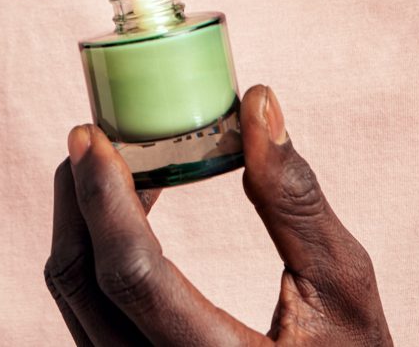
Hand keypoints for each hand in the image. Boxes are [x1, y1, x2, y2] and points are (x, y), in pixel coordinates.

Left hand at [46, 85, 392, 345]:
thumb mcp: (343, 288)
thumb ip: (295, 201)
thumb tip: (257, 104)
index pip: (132, 276)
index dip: (102, 199)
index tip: (90, 135)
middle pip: (80, 283)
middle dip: (78, 198)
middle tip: (93, 135)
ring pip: (74, 299)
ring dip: (81, 224)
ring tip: (111, 165)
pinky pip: (89, 314)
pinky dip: (94, 256)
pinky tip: (126, 217)